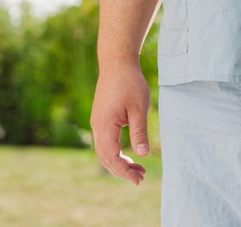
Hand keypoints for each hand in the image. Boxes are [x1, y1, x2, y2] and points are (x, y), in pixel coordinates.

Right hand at [90, 62, 150, 185]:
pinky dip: (116, 152)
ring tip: (139, 169)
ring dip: (119, 163)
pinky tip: (130, 154)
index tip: (138, 179)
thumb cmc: (130, 83)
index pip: (111, 157)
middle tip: (141, 178)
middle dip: (122, 171)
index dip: (124, 171)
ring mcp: (97, 122)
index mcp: (105, 125)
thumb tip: (143, 155)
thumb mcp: (139, 108)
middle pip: (105, 158)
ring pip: (104, 151)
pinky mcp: (101, 118)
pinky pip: (105, 142)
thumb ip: (139, 132)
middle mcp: (97, 126)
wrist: (117, 62)